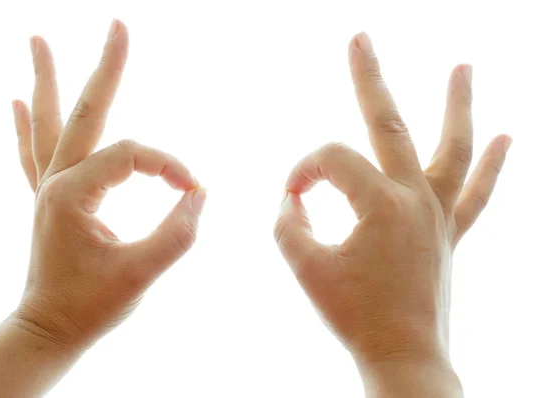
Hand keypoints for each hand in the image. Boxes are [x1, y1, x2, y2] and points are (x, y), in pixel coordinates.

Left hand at [11, 20, 205, 350]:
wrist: (49, 331)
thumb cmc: (91, 307)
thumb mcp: (141, 273)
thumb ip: (176, 233)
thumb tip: (199, 195)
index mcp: (73, 194)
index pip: (131, 156)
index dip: (169, 166)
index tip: (194, 191)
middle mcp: (55, 182)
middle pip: (83, 113)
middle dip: (106, 68)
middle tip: (118, 24)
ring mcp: (46, 189)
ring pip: (47, 124)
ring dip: (47, 82)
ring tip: (37, 39)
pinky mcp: (48, 200)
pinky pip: (31, 154)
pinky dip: (23, 126)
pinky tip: (12, 101)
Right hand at [274, 33, 509, 394]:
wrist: (402, 356)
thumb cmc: (354, 315)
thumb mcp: (306, 266)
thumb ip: (288, 224)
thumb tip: (293, 201)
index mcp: (379, 203)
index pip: (329, 161)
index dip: (301, 173)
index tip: (291, 199)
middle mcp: (415, 198)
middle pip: (389, 124)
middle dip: (368, 78)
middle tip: (360, 39)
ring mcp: (438, 215)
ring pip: (453, 148)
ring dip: (457, 105)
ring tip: (465, 66)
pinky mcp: (448, 234)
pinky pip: (477, 195)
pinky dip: (492, 167)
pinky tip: (508, 137)